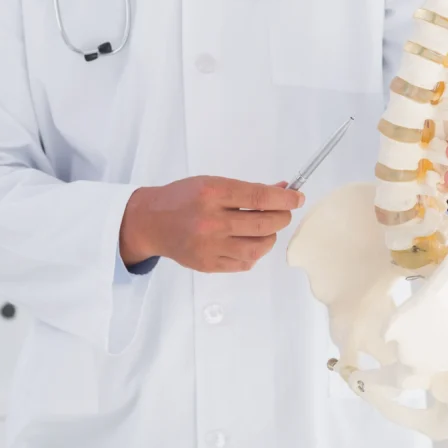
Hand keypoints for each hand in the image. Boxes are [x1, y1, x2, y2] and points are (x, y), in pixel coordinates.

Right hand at [119, 176, 304, 272]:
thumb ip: (246, 190)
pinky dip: (254, 253)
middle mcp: (211, 221)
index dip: (284, 198)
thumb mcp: (212, 183)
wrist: (150, 222)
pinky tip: (248, 242)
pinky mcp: (208, 264)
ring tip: (266, 229)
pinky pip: (244, 263)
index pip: (259, 197)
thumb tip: (282, 189)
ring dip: (270, 237)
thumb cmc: (182, 198)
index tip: (297, 197)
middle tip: (283, 213)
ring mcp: (209, 246)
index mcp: (212, 193)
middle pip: (263, 223)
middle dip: (281, 217)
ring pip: (258, 247)